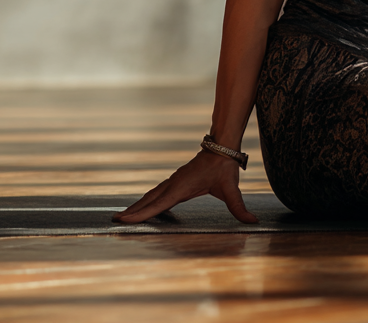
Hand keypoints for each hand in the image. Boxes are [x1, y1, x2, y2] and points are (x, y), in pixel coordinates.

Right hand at [112, 149, 257, 223]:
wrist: (222, 146)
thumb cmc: (225, 168)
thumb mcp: (232, 189)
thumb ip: (240, 208)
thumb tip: (253, 221)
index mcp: (182, 188)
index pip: (159, 204)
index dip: (142, 213)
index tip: (124, 219)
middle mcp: (174, 184)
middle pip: (150, 200)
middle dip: (133, 210)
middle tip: (115, 220)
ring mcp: (174, 180)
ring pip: (152, 194)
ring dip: (138, 205)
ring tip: (123, 215)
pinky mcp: (176, 179)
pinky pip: (157, 191)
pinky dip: (147, 199)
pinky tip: (143, 205)